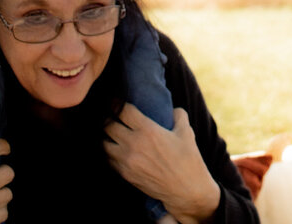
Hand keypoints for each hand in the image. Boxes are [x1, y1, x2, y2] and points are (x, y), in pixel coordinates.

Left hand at [104, 105, 220, 223]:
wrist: (186, 191)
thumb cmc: (188, 160)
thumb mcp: (187, 133)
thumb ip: (178, 116)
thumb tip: (172, 109)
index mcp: (148, 130)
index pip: (123, 110)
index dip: (116, 103)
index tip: (115, 101)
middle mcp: (134, 144)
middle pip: (108, 125)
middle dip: (108, 118)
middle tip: (110, 115)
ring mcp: (127, 160)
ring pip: (104, 144)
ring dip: (105, 136)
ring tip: (110, 132)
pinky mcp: (125, 174)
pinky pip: (109, 159)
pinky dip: (109, 152)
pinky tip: (115, 149)